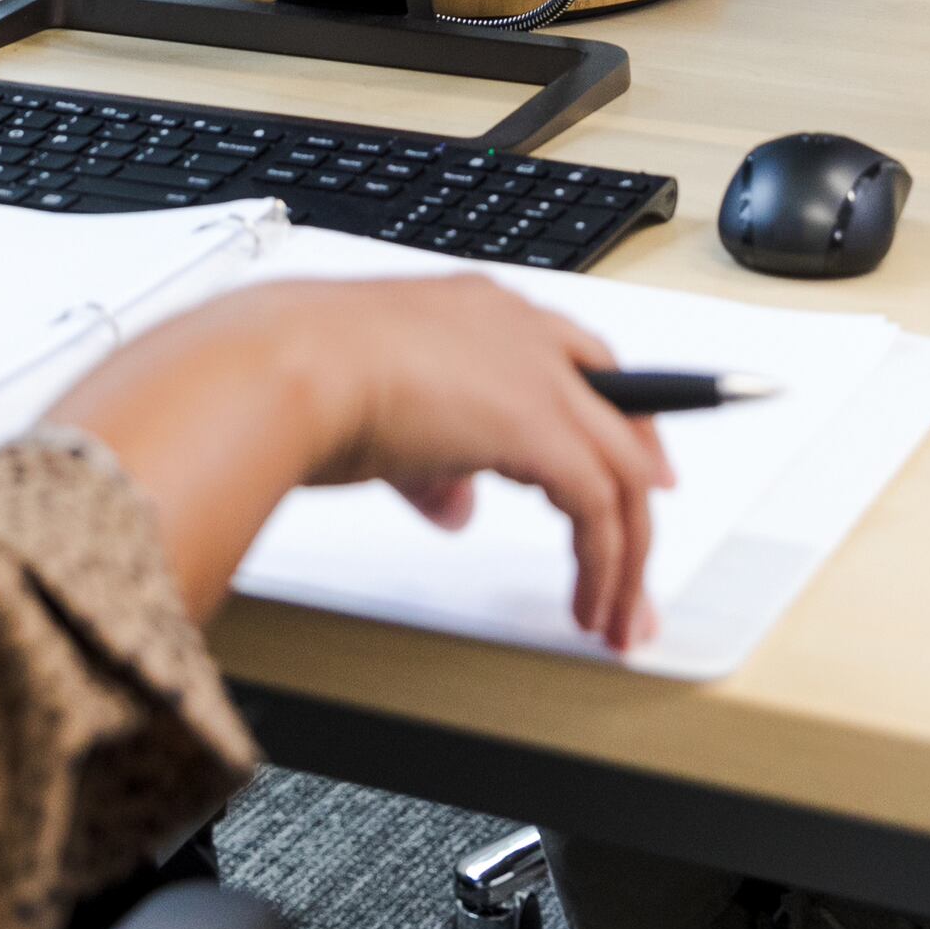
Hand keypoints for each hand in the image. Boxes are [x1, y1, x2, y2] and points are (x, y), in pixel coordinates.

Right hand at [56, 276, 673, 653]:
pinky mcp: (541, 427)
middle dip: (639, 503)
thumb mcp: (385, 421)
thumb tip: (457, 507)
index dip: (619, 422)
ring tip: (616, 616)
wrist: (287, 365)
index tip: (642, 474)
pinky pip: (600, 508)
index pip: (583, 363)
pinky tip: (589, 602)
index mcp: (486, 311)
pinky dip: (604, 565)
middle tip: (640, 569)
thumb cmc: (306, 375)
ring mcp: (539, 377)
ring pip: (624, 472)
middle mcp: (524, 333)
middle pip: (624, 420)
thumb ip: (434, 465)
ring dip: (628, 555)